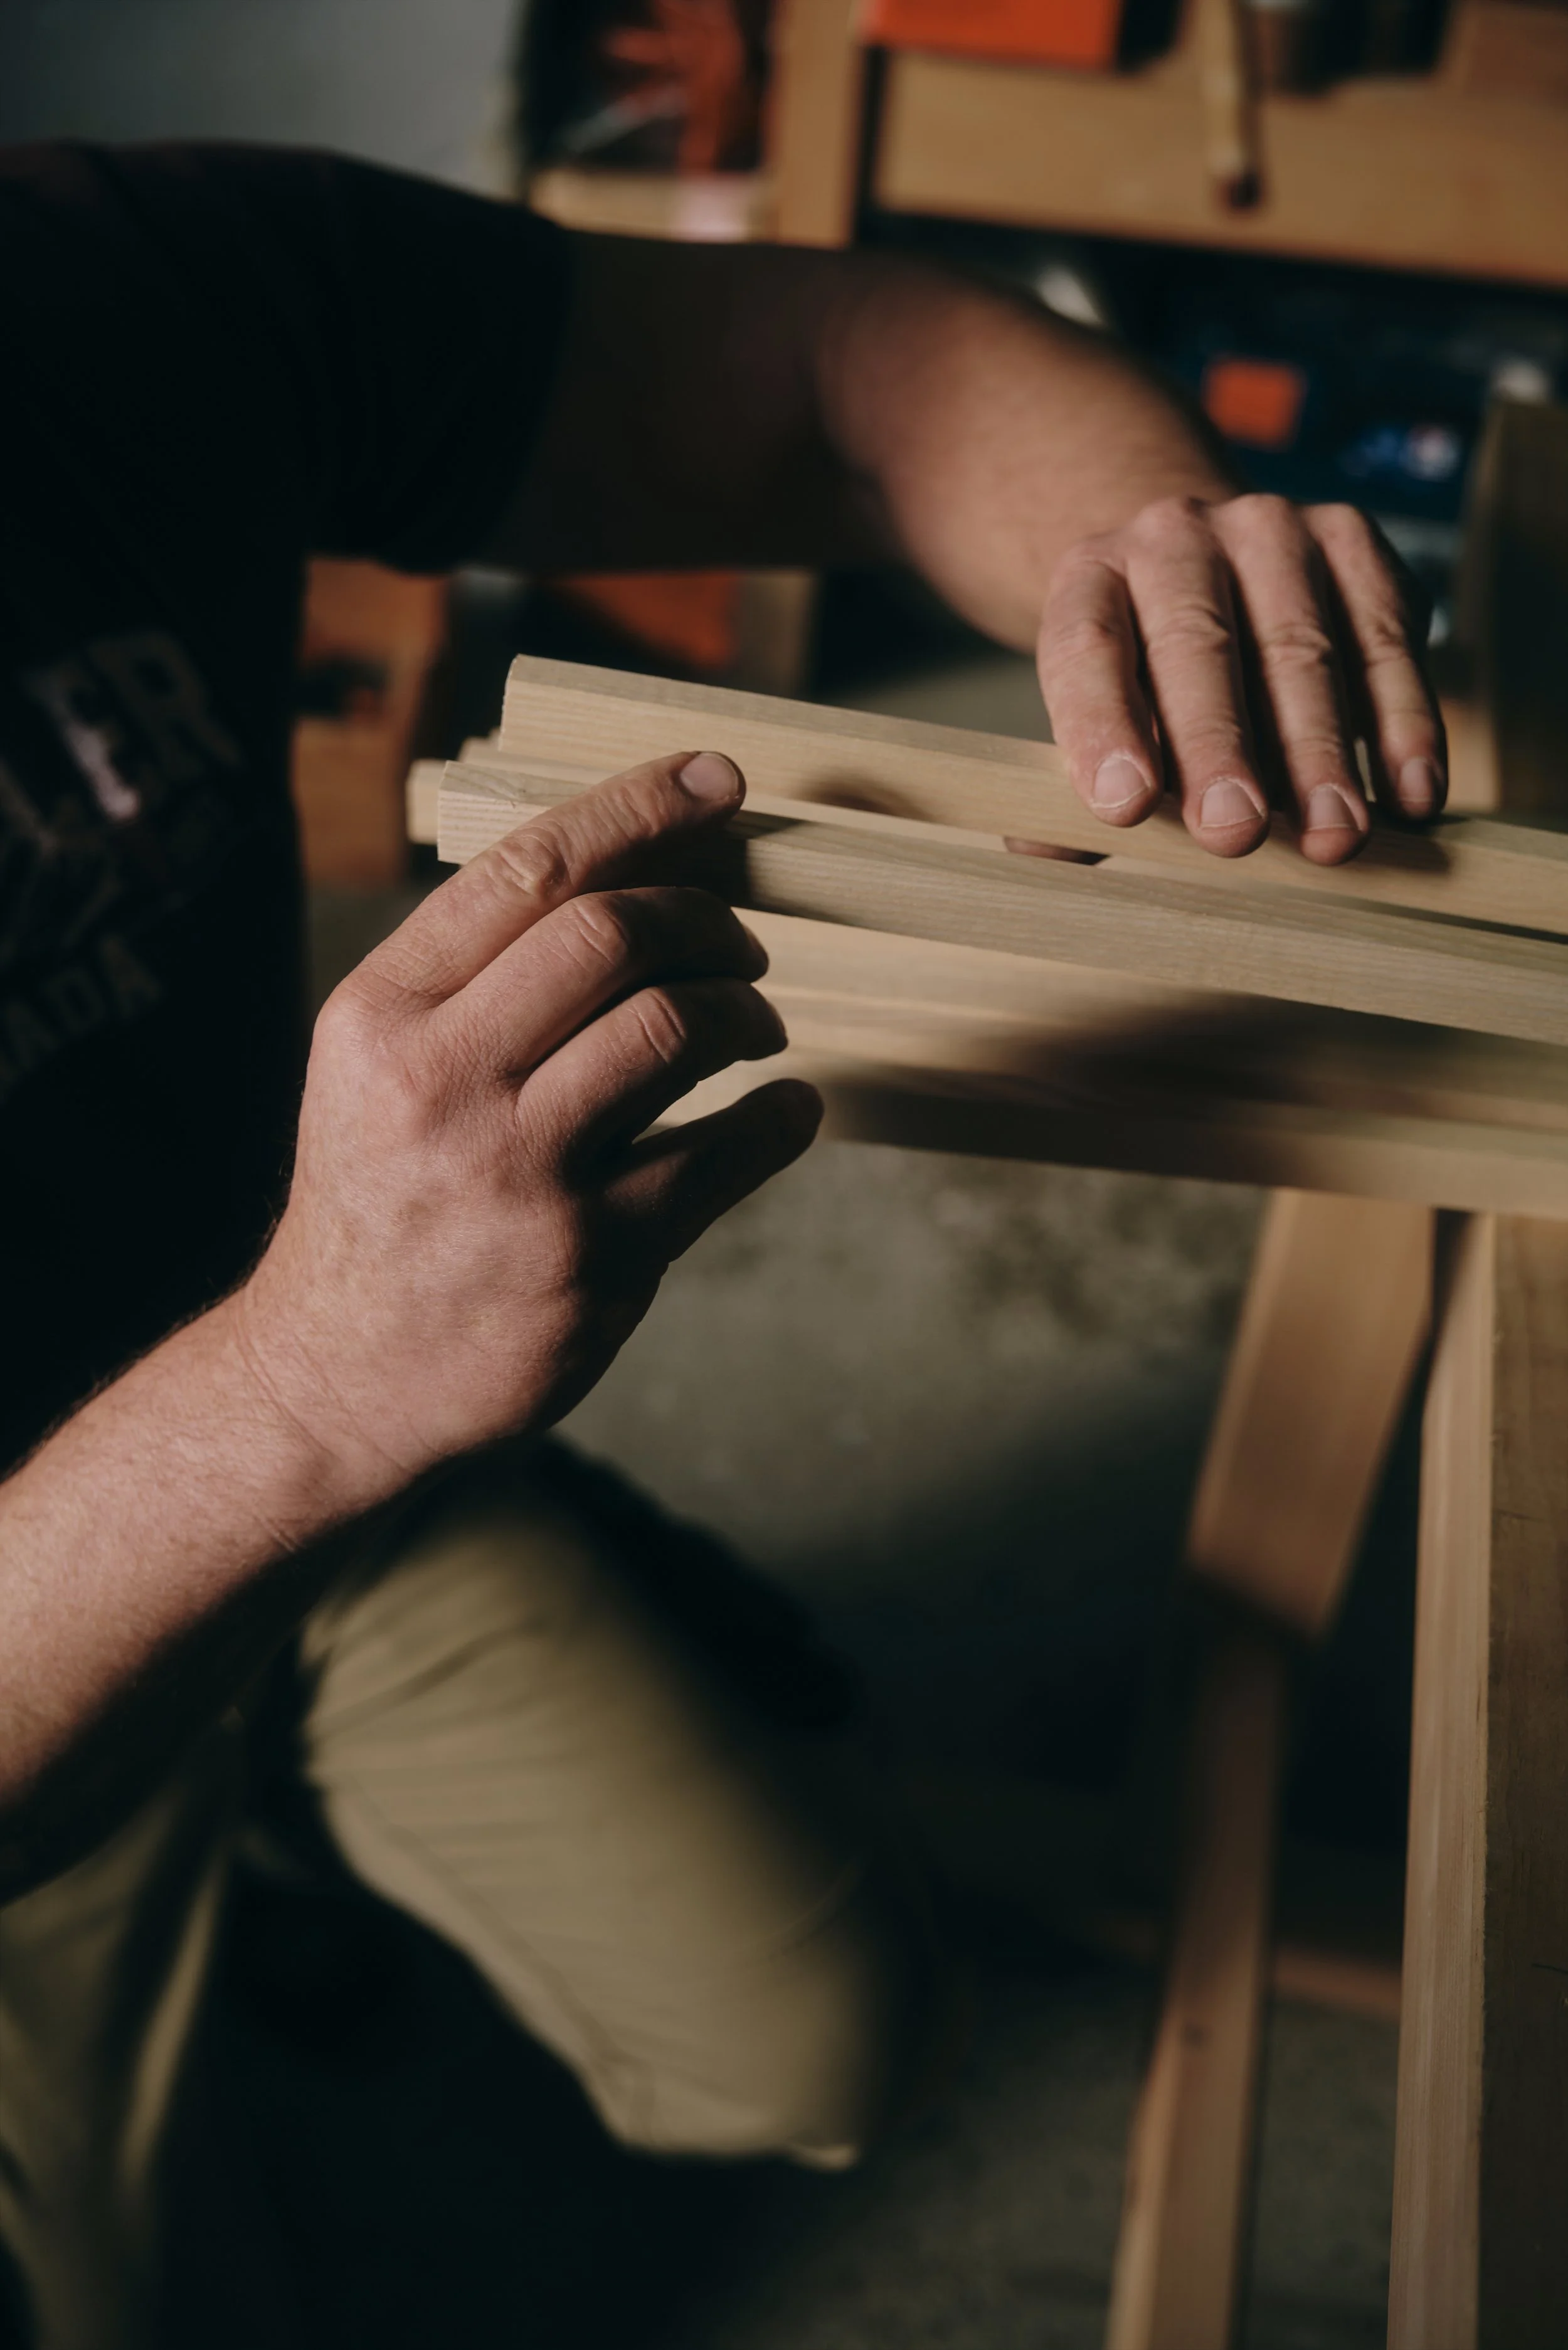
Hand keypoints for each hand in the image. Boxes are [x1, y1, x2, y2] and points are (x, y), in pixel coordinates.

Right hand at [232, 751, 818, 1507]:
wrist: (341, 1376)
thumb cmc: (382, 1197)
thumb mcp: (379, 1064)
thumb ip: (476, 974)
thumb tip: (631, 869)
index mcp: (382, 1017)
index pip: (527, 872)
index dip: (639, 809)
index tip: (720, 781)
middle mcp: (440, 1086)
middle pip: (612, 936)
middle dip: (704, 920)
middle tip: (740, 944)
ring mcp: (518, 1180)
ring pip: (673, 1032)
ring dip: (743, 1013)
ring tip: (752, 1029)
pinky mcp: (589, 1264)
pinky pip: (722, 1157)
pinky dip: (778, 1120)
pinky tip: (787, 1111)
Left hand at [1037, 493, 1445, 863]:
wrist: (1210, 567)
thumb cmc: (1144, 677)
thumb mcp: (1092, 717)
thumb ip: (1065, 796)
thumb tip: (1041, 861)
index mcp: (1088, 579)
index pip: (1087, 651)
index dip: (1103, 727)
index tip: (1124, 806)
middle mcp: (1173, 536)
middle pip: (1197, 647)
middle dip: (1219, 750)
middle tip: (1234, 836)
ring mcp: (1270, 528)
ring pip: (1301, 648)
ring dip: (1323, 752)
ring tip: (1334, 837)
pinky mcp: (1353, 541)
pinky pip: (1386, 639)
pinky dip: (1404, 722)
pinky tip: (1410, 795)